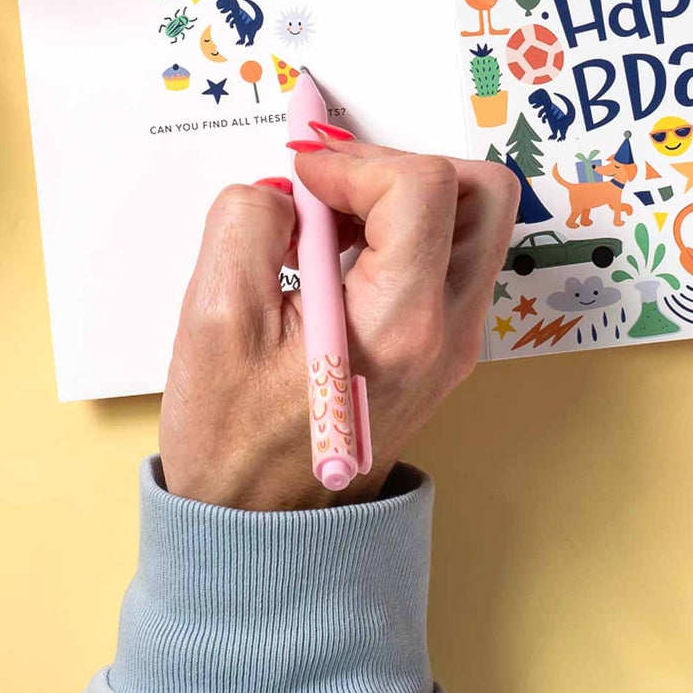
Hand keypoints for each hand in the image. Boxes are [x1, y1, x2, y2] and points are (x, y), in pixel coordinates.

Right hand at [159, 139, 518, 510]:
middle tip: (332, 183)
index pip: (424, 187)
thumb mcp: (211, 320)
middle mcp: (449, 330)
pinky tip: (338, 247)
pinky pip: (449, 251)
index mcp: (400, 325)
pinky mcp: (445, 342)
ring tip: (329, 216)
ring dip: (404, 192)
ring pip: (473, 217)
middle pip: (480, 191)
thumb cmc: (234, 442)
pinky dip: (403, 226)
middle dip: (401, 164)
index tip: (303, 180)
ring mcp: (456, 338)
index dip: (356, 161)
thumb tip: (288, 186)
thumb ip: (247, 224)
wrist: (263, 531)